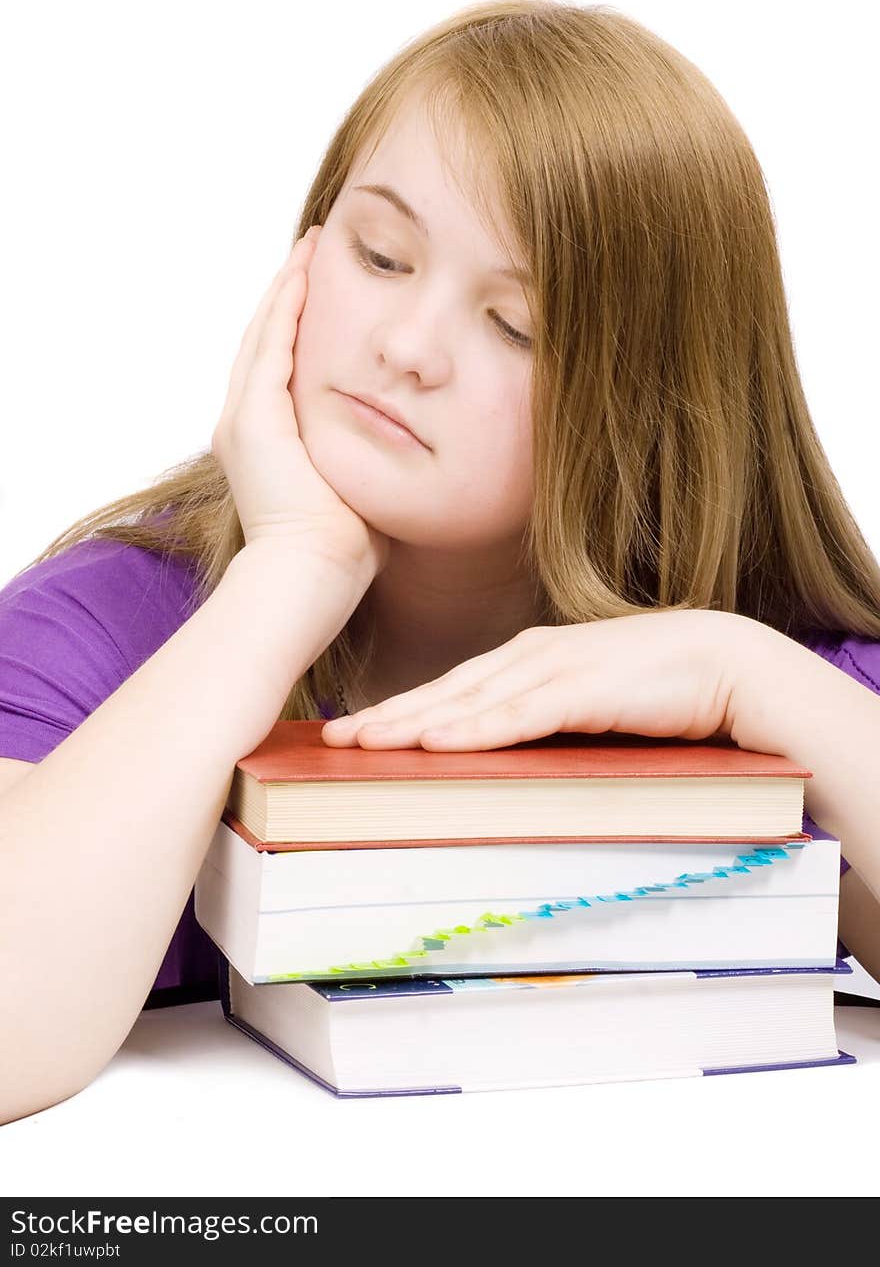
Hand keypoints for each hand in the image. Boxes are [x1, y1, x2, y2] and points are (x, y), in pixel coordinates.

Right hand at [212, 225, 388, 576]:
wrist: (310, 577)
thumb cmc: (344, 550)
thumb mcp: (357, 486)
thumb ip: (368, 456)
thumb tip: (407, 441)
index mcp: (264, 444)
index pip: (278, 368)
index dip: (297, 326)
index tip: (321, 290)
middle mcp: (242, 426)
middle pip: (264, 342)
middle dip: (288, 294)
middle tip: (309, 251)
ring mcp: (242, 421)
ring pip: (263, 335)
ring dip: (286, 289)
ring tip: (307, 248)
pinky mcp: (253, 419)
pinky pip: (271, 346)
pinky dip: (286, 306)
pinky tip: (304, 272)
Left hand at [320, 608, 763, 750]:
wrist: (727, 663)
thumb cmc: (659, 688)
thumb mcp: (587, 703)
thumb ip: (544, 720)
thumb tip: (500, 756)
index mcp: (529, 658)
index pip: (451, 688)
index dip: (399, 708)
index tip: (355, 729)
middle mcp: (531, 657)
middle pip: (444, 692)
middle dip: (386, 716)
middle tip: (333, 739)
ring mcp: (555, 670)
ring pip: (468, 701)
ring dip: (413, 723)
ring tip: (364, 744)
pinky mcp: (583, 690)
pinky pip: (517, 716)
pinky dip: (474, 729)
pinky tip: (436, 743)